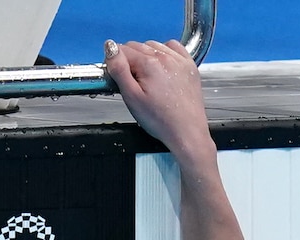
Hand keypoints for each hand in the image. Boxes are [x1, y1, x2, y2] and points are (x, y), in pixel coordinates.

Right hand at [103, 39, 212, 163]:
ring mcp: (180, 60)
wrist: (188, 133)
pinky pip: (173, 47)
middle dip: (131, 60)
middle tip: (135, 83)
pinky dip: (165, 52)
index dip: (117, 63)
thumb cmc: (161, 120)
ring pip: (153, 45)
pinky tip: (163, 67)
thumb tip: (110, 46)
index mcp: (149, 63)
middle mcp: (166, 57)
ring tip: (149, 79)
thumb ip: (118, 69)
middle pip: (137, 46)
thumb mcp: (131, 97)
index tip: (121, 78)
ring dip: (147, 56)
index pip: (122, 49)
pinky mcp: (190, 66)